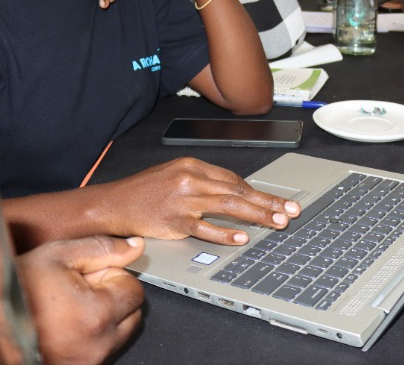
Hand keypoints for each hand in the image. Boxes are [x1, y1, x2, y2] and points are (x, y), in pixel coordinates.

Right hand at [19, 236, 145, 364]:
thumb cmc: (14, 291)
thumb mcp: (57, 256)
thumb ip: (102, 249)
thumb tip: (135, 246)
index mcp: (98, 313)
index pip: (134, 289)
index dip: (110, 276)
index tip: (86, 276)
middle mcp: (98, 344)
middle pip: (131, 313)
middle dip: (112, 298)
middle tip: (77, 292)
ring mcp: (89, 361)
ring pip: (117, 334)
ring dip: (103, 319)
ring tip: (68, 310)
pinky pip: (100, 350)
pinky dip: (90, 338)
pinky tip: (64, 328)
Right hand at [99, 157, 300, 243]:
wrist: (113, 204)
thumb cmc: (144, 192)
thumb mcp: (175, 175)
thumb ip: (203, 182)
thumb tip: (233, 193)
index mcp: (193, 166)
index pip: (234, 179)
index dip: (258, 192)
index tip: (278, 200)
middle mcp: (191, 180)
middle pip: (237, 191)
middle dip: (268, 201)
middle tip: (291, 210)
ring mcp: (183, 200)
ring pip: (228, 206)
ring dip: (257, 215)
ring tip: (277, 222)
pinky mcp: (175, 221)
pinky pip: (205, 228)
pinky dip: (225, 233)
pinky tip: (242, 237)